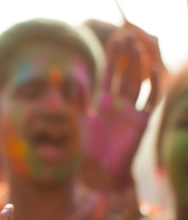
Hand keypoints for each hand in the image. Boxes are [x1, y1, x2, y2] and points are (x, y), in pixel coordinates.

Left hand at [82, 31, 157, 191]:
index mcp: (102, 104)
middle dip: (128, 55)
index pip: (110, 74)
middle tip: (128, 35)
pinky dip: (155, 85)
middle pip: (126, 74)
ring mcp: (130, 113)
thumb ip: (75, 101)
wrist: (96, 175)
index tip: (114, 39)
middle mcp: (118, 106)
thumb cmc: (82, 153)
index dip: (113, 57)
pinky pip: (152, 101)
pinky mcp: (141, 123)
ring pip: (139, 83)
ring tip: (138, 45)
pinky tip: (153, 69)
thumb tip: (72, 79)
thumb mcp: (75, 123)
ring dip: (139, 64)